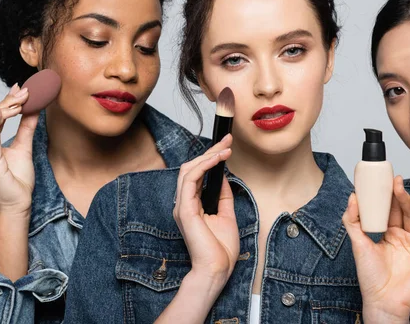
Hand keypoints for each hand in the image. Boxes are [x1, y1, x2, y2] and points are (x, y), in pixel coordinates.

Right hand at [0, 84, 37, 215]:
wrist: (17, 204)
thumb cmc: (18, 180)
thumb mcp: (24, 148)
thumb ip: (26, 129)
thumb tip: (34, 110)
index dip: (5, 102)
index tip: (19, 88)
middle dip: (7, 102)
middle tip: (24, 91)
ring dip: (5, 109)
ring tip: (21, 99)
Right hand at [173, 134, 239, 285]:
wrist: (217, 269)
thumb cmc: (220, 248)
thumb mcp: (226, 214)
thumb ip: (223, 195)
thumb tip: (224, 176)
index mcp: (192, 205)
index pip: (197, 174)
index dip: (211, 157)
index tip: (227, 146)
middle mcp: (184, 203)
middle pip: (192, 167)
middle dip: (210, 150)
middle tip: (227, 139)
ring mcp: (182, 206)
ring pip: (189, 170)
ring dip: (208, 155)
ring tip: (226, 148)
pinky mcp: (185, 210)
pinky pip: (190, 180)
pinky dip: (204, 166)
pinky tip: (217, 159)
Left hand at [342, 175, 409, 321]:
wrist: (382, 301)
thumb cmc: (370, 277)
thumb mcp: (357, 243)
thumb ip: (352, 220)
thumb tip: (352, 197)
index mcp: (391, 234)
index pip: (394, 210)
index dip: (392, 196)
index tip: (389, 180)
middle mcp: (407, 238)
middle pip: (409, 213)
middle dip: (404, 197)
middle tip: (398, 184)